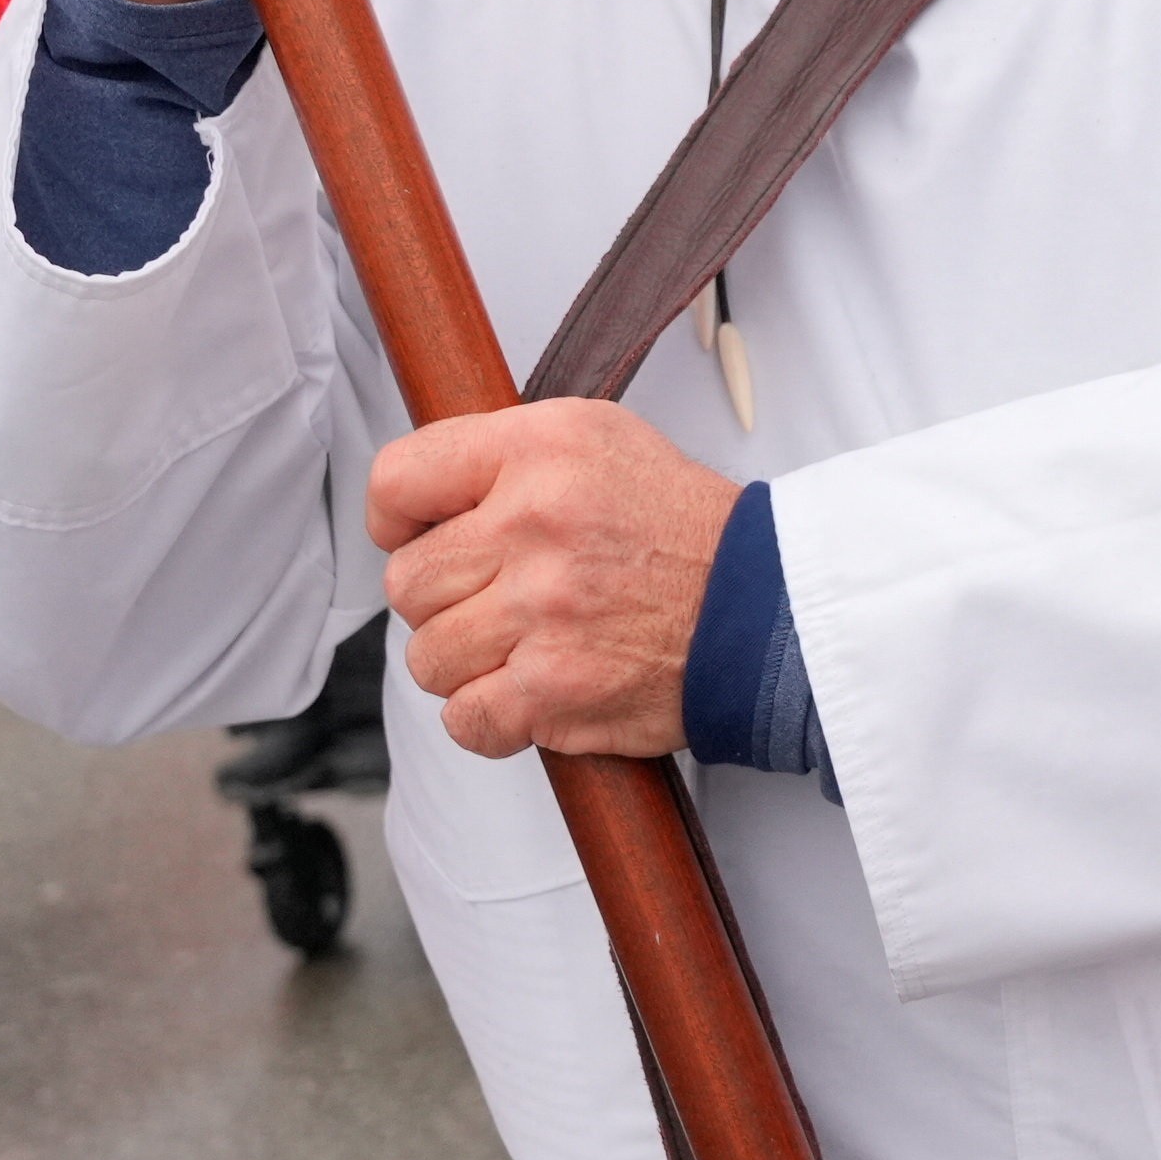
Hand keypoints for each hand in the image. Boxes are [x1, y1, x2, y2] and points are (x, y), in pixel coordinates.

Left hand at [370, 400, 742, 760]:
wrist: (765, 607)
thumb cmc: (680, 530)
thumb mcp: (598, 440)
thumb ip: (501, 457)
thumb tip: (413, 507)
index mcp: (540, 450)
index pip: (397, 481)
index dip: (395, 520)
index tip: (420, 537)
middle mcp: (535, 525)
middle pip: (406, 583)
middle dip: (444, 599)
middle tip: (500, 598)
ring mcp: (543, 612)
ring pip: (428, 658)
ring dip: (467, 662)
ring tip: (525, 646)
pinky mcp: (554, 691)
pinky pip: (463, 719)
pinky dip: (490, 718)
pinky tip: (531, 694)